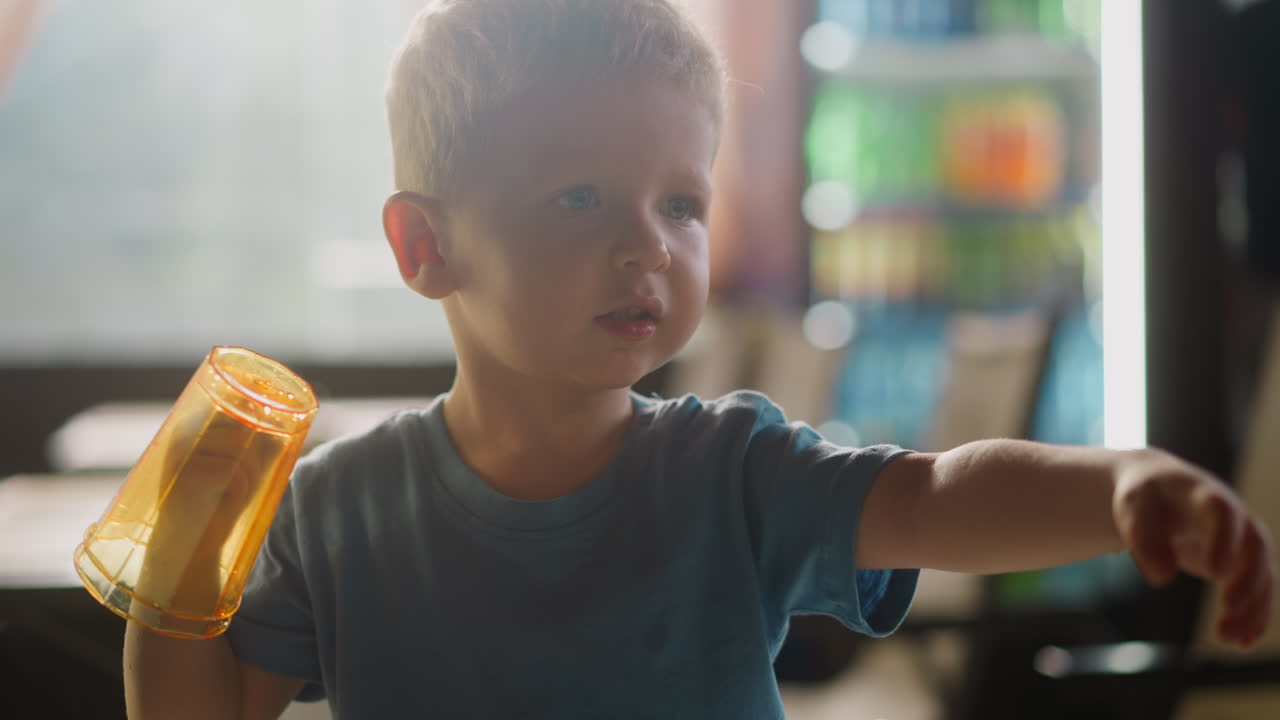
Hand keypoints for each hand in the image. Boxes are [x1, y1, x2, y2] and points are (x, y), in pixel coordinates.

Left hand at [1113, 448, 1276, 648]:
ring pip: (1263, 575)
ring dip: (1252, 608)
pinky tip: (1242, 642)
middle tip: (1228, 610)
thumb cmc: (1146, 498)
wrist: (1162, 491)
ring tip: (1227, 638)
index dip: (1224, 541)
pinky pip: (1260, 591)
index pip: (1224, 514)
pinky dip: (1254, 616)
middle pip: (1256, 549)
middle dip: (1248, 581)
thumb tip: (1161, 577)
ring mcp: (1245, 542)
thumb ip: (1143, 537)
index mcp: (1206, 497)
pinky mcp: (1244, 563)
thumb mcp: (1133, 508)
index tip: (1215, 573)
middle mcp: (1237, 519)